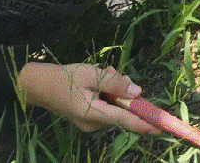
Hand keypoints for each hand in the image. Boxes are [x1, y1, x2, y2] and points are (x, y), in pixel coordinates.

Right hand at [17, 62, 159, 133]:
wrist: (38, 84)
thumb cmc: (65, 77)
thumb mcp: (91, 74)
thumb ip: (115, 83)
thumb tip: (137, 91)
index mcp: (93, 113)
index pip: (125, 120)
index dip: (144, 123)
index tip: (160, 127)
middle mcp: (93, 123)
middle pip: (121, 110)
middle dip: (124, 92)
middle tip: (111, 73)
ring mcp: (89, 123)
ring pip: (114, 106)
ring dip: (114, 90)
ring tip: (101, 74)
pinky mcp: (87, 118)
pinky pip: (106, 106)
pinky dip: (106, 93)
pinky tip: (97, 81)